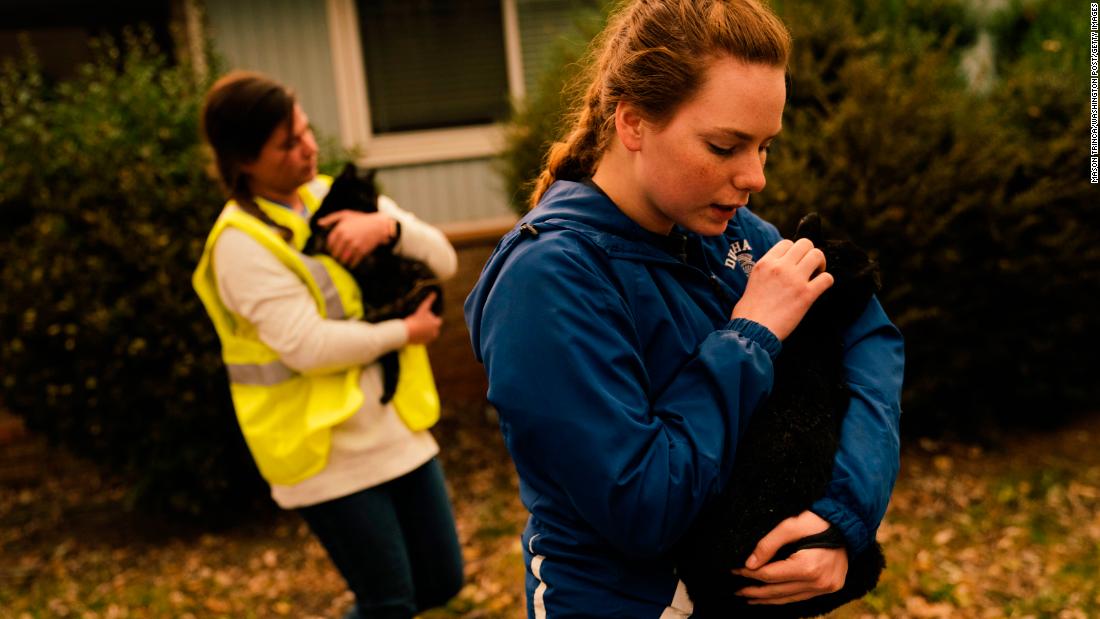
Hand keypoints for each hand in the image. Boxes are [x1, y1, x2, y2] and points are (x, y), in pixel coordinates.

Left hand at [317, 210, 395, 266]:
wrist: (378, 225)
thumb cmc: (361, 219)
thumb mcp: (345, 215)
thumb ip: (331, 218)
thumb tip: (319, 224)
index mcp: (340, 229)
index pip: (330, 244)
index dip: (330, 248)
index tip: (332, 251)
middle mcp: (345, 238)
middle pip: (335, 253)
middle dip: (336, 256)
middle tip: (337, 258)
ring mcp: (354, 245)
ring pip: (343, 259)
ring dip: (342, 262)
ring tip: (343, 262)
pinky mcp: (361, 251)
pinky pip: (353, 261)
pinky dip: (351, 264)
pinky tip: (351, 264)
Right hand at [403, 293, 441, 344]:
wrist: (406, 332)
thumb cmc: (415, 319)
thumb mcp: (422, 308)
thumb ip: (429, 300)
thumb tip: (434, 293)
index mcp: (436, 324)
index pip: (438, 320)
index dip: (432, 318)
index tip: (425, 317)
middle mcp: (435, 332)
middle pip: (433, 327)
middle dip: (428, 325)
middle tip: (420, 322)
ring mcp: (429, 338)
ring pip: (428, 333)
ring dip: (425, 331)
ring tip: (417, 327)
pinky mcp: (423, 343)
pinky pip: (423, 339)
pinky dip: (420, 336)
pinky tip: (414, 332)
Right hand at [730, 238, 832, 340]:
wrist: (753, 329)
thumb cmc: (750, 311)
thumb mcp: (754, 280)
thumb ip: (768, 269)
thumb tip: (782, 266)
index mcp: (766, 263)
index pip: (787, 243)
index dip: (794, 252)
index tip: (795, 262)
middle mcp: (780, 267)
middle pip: (805, 244)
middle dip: (810, 253)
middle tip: (809, 267)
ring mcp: (794, 279)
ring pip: (818, 255)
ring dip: (820, 264)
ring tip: (816, 275)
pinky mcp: (806, 295)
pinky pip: (827, 278)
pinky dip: (826, 281)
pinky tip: (820, 288)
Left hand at [731, 511, 847, 604]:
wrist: (849, 523)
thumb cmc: (818, 519)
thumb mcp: (790, 525)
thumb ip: (768, 545)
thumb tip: (749, 565)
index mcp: (807, 567)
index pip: (769, 575)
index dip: (749, 573)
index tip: (734, 569)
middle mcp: (818, 582)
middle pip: (777, 591)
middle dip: (754, 591)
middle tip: (736, 590)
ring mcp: (826, 588)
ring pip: (789, 599)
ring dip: (767, 599)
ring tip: (749, 598)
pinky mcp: (830, 588)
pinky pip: (801, 597)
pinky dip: (784, 598)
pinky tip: (772, 597)